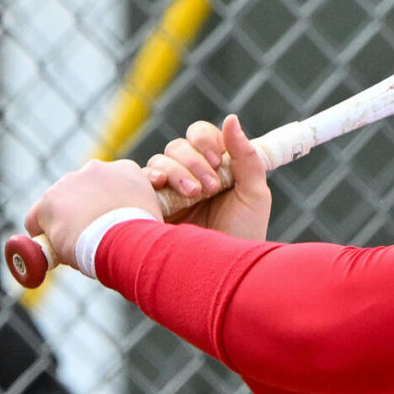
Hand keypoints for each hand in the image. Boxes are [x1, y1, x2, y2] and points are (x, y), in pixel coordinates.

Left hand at [24, 159, 160, 269]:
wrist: (127, 241)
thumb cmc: (146, 236)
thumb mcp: (152, 213)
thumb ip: (140, 208)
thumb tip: (135, 222)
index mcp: (126, 170)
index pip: (109, 184)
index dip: (107, 205)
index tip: (111, 223)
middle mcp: (97, 168)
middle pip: (81, 191)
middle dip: (84, 211)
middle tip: (94, 236)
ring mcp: (70, 182)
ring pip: (59, 205)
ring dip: (65, 222)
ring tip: (79, 245)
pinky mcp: (49, 201)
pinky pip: (36, 219)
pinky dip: (44, 233)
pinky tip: (56, 247)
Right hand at [144, 114, 271, 240]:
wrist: (223, 275)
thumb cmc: (243, 236)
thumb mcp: (253, 195)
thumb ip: (246, 157)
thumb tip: (231, 118)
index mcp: (214, 169)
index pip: (201, 136)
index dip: (205, 140)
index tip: (217, 158)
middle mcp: (189, 177)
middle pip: (177, 146)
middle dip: (193, 161)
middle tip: (209, 187)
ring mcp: (168, 192)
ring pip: (159, 161)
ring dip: (177, 172)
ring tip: (193, 195)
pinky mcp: (150, 207)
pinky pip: (139, 181)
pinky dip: (148, 177)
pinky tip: (158, 186)